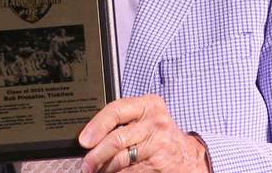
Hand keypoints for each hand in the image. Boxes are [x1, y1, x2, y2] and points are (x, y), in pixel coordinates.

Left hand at [78, 95, 207, 172]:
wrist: (188, 156)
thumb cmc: (158, 133)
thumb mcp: (145, 118)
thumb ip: (122, 119)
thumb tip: (90, 134)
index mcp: (148, 104)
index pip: (116, 110)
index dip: (97, 126)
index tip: (84, 140)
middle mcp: (155, 122)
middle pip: (116, 139)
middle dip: (96, 154)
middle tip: (85, 163)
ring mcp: (159, 144)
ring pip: (121, 159)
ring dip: (104, 167)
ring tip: (95, 169)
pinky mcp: (158, 164)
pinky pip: (130, 171)